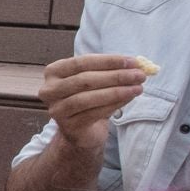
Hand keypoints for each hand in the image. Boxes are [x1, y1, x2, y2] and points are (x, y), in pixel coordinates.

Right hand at [38, 52, 153, 154]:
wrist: (81, 129)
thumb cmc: (89, 97)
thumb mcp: (96, 79)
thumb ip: (110, 70)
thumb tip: (138, 65)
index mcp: (54, 72)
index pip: (81, 62)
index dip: (108, 61)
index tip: (133, 62)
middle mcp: (49, 90)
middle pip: (84, 80)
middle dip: (116, 76)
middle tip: (140, 75)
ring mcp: (57, 109)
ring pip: (88, 98)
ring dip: (117, 92)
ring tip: (138, 88)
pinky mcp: (68, 126)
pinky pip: (94, 113)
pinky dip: (114, 105)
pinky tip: (128, 99)